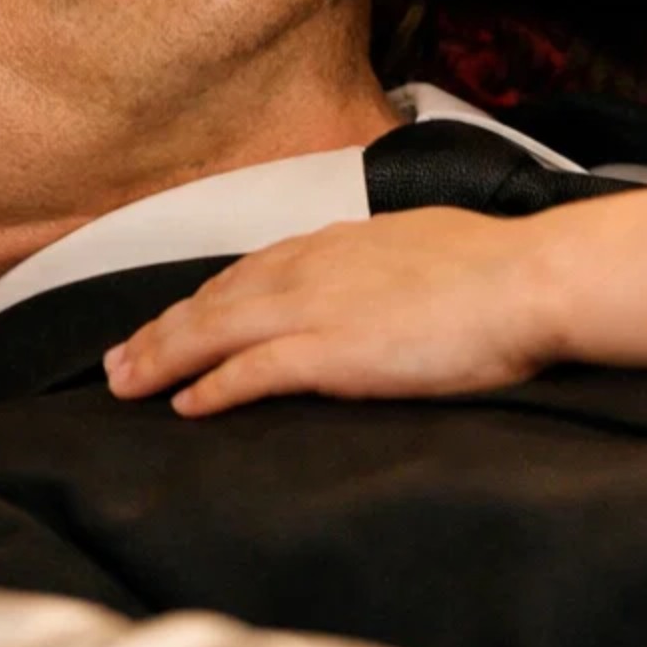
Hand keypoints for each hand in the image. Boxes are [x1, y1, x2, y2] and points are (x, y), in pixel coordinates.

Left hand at [103, 209, 564, 411]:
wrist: (528, 280)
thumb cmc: (499, 268)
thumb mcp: (429, 245)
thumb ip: (391, 263)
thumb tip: (389, 278)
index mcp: (343, 242)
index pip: (254, 270)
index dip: (206, 298)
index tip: (174, 317)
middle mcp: (316, 267)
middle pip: (216, 299)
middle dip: (162, 330)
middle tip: (118, 359)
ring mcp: (317, 307)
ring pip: (215, 331)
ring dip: (164, 356)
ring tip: (126, 382)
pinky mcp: (328, 351)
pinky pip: (251, 371)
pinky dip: (212, 388)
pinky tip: (185, 405)